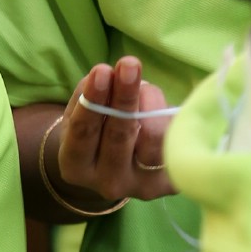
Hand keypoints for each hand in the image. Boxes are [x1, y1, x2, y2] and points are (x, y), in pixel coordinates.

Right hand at [51, 56, 173, 205]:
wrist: (109, 167)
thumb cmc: (92, 129)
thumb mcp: (79, 112)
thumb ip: (91, 94)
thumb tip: (113, 74)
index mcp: (76, 167)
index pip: (84, 131)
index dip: (94, 99)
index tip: (101, 69)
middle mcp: (109, 183)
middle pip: (119, 136)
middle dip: (125, 96)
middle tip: (129, 64)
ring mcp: (143, 187)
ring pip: (153, 139)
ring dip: (149, 101)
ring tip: (143, 85)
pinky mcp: (170, 182)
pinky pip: (174, 142)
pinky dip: (167, 114)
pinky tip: (156, 101)